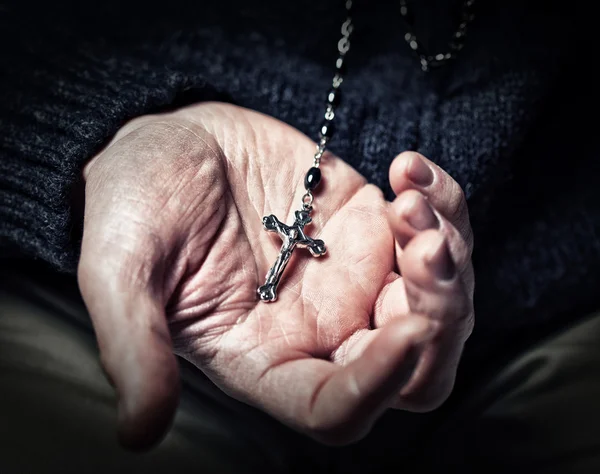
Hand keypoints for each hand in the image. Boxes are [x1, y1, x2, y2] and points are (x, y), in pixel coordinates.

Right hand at [78, 103, 472, 448]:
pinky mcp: (371, 223)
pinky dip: (444, 205)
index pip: (335, 407)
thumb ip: (135, 345)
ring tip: (408, 194)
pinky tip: (409, 170)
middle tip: (423, 247)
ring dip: (449, 249)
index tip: (406, 331)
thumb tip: (138, 431)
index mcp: (263, 357)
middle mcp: (319, 327)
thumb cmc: (136, 206)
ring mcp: (354, 275)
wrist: (170, 143)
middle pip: (418, 364)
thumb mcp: (119, 270)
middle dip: (441, 314)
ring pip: (440, 299)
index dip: (379, 386)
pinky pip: (437, 231)